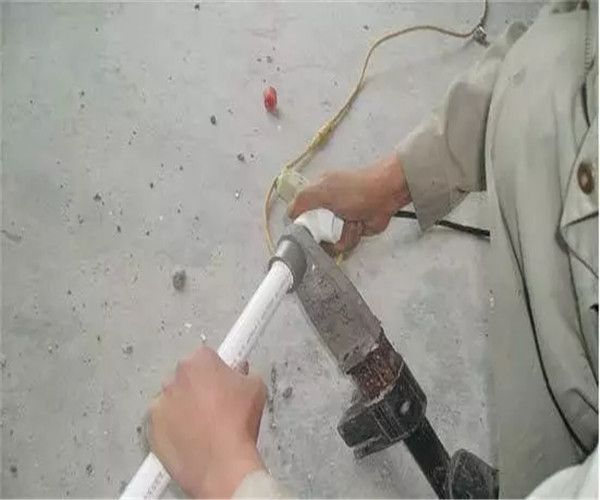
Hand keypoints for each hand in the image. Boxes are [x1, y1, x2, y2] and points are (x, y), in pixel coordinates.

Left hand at [149, 347, 266, 497]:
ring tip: (206, 425)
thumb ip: (244, 373)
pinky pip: (164, 423)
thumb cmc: (238, 424)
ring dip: (186, 407)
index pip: (206, 356)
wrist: (222, 463)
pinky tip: (193, 437)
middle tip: (218, 405)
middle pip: (188, 376)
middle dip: (200, 387)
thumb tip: (241, 374)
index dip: (217, 370)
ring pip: (174, 399)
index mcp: (199, 360)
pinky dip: (174, 428)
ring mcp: (160, 403)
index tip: (222, 379)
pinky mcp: (152, 428)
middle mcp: (175, 377)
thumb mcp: (256, 387)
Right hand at [288, 153, 410, 251]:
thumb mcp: (322, 190)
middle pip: (314, 234)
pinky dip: (352, 237)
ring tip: (351, 222)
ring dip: (341, 234)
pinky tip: (358, 225)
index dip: (301, 225)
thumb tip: (289, 215)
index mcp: (315, 194)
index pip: (299, 215)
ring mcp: (339, 221)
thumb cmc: (355, 190)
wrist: (387, 195)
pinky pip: (344, 244)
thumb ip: (301, 201)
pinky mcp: (352, 231)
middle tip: (333, 226)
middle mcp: (325, 208)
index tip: (306, 231)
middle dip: (324, 234)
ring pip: (329, 242)